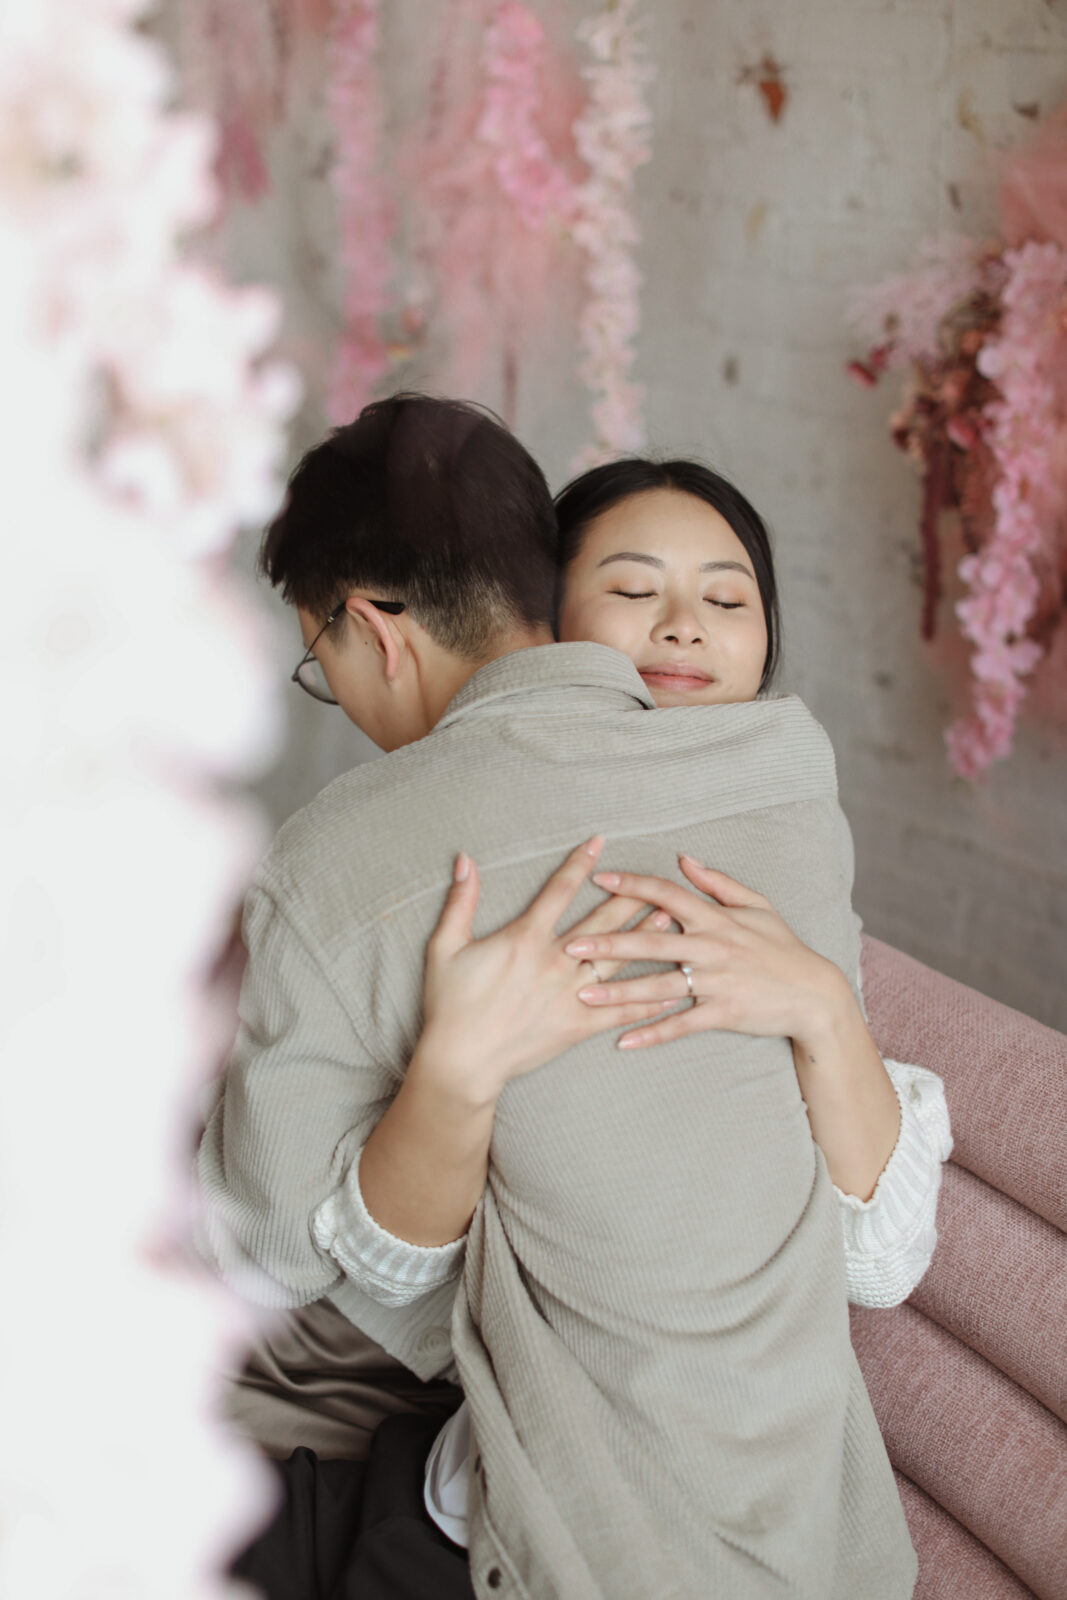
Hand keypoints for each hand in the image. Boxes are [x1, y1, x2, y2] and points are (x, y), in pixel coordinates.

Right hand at [417, 837, 674, 1101]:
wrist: (462, 1060)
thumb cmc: (450, 1004)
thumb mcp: (445, 946)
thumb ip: (460, 901)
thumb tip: (465, 859)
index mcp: (525, 938)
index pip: (559, 890)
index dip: (580, 863)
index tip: (598, 842)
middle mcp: (556, 961)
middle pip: (602, 921)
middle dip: (630, 896)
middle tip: (654, 878)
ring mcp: (571, 994)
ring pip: (619, 960)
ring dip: (646, 937)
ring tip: (671, 919)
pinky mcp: (578, 1025)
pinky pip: (620, 1010)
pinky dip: (646, 999)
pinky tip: (670, 990)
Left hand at [564, 856, 847, 1049]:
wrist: (813, 993)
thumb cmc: (781, 946)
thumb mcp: (757, 905)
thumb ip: (717, 883)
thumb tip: (684, 859)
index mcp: (715, 918)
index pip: (667, 894)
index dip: (633, 885)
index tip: (599, 879)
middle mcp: (711, 947)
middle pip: (651, 941)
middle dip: (609, 943)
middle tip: (571, 947)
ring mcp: (715, 982)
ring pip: (658, 986)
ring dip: (619, 992)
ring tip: (583, 996)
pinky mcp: (722, 1013)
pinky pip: (680, 1024)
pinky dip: (652, 1034)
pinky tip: (622, 1042)